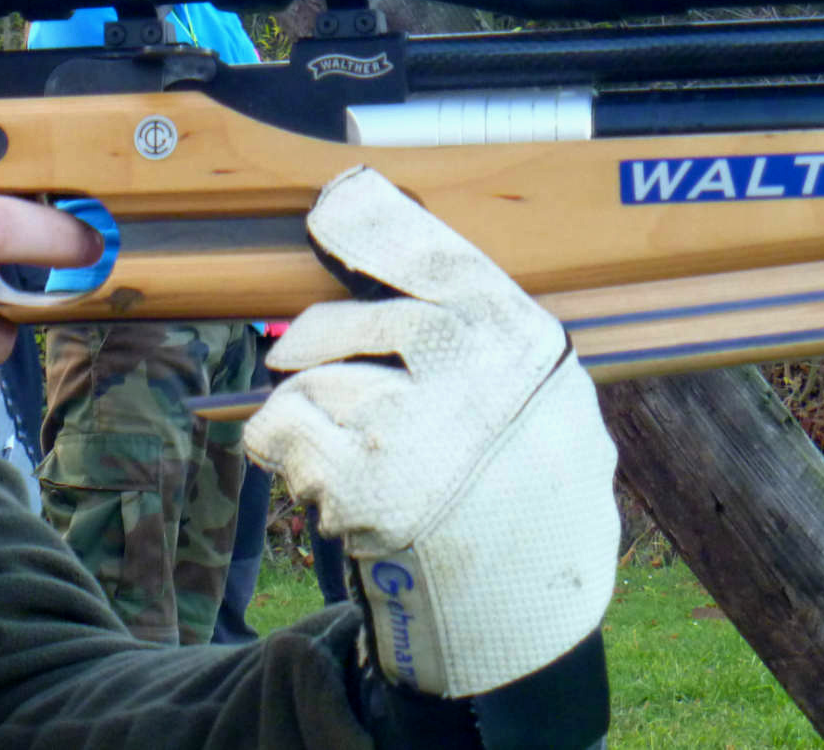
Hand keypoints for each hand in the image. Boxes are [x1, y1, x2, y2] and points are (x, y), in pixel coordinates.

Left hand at [245, 167, 618, 697]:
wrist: (526, 620)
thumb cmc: (527, 501)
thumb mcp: (541, 399)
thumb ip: (475, 332)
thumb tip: (371, 253)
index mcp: (523, 340)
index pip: (435, 254)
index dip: (372, 222)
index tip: (330, 203)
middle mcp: (472, 371)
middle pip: (348, 319)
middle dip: (320, 344)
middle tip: (325, 377)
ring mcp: (415, 426)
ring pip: (308, 380)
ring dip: (317, 420)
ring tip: (372, 466)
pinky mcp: (363, 484)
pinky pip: (282, 434)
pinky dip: (293, 460)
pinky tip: (342, 494)